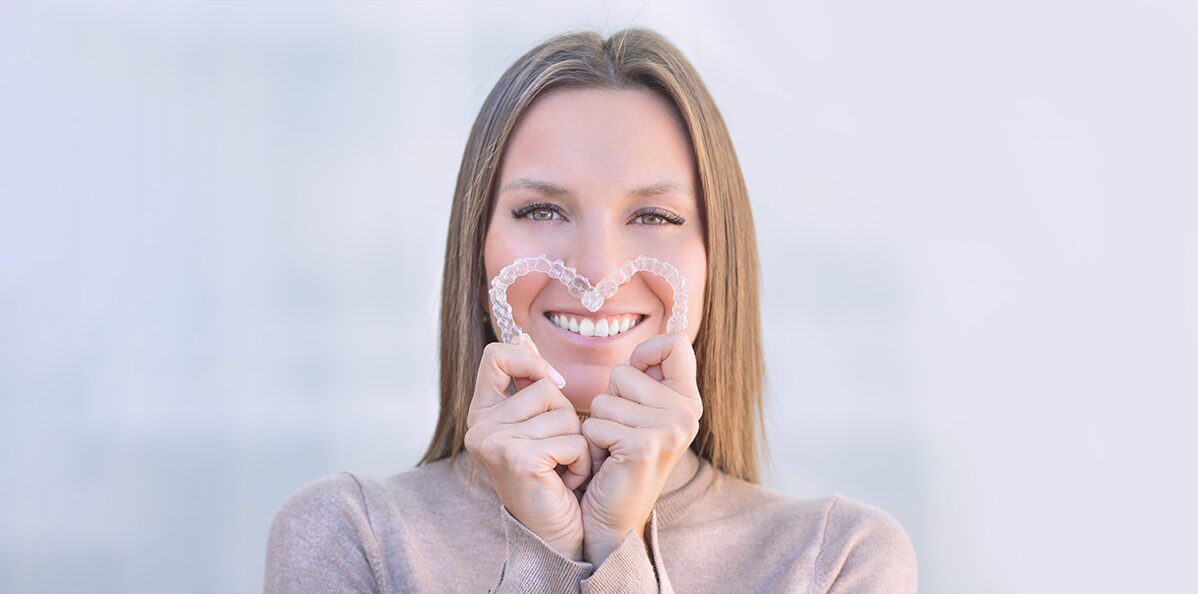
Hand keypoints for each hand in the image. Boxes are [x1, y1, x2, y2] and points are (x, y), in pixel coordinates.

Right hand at [464, 333, 592, 560]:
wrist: (557, 533)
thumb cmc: (554, 476)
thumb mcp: (540, 424)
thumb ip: (530, 384)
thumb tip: (524, 338)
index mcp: (481, 413)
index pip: (495, 355)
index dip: (529, 362)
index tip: (552, 385)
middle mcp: (479, 427)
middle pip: (543, 387)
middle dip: (565, 418)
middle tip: (556, 452)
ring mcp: (494, 443)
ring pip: (562, 413)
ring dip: (577, 443)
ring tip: (561, 469)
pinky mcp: (517, 459)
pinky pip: (571, 439)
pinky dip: (581, 462)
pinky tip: (565, 481)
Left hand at [578, 331, 702, 566]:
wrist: (614, 521)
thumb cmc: (617, 461)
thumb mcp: (639, 413)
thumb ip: (645, 378)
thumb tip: (644, 342)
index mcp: (689, 401)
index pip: (676, 343)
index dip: (645, 353)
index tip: (634, 379)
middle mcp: (687, 414)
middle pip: (625, 370)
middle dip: (609, 399)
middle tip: (619, 434)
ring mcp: (669, 430)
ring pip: (604, 398)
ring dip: (597, 425)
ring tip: (611, 451)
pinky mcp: (644, 446)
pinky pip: (595, 423)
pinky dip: (590, 443)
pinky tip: (605, 464)